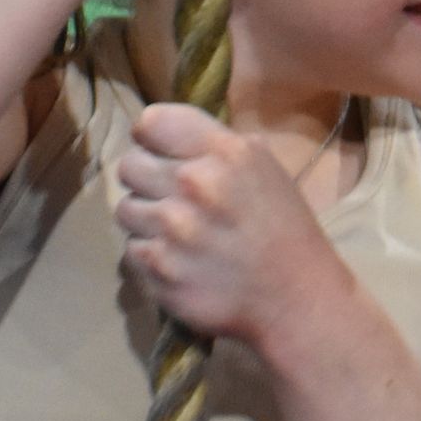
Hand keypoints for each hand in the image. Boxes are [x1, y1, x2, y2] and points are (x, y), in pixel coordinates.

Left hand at [114, 102, 341, 348]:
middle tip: (170, 199)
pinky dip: (151, 255)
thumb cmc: (282, 228)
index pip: (152, 122)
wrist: (294, 297)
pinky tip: (179, 260)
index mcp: (224, 152)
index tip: (159, 152)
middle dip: (146, 181)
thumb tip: (163, 134)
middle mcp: (194, 183)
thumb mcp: (262, 166)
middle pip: (130, 165)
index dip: (150, 138)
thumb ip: (213, 144)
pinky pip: (131, 248)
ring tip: (177, 233)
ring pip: (126, 208)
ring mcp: (173, 227)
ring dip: (146, 220)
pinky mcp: (159, 267)